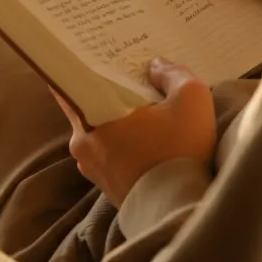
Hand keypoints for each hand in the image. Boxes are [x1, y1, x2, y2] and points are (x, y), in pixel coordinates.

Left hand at [52, 57, 215, 207]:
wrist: (179, 212)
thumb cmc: (180, 151)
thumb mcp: (190, 99)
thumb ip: (172, 73)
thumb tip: (156, 65)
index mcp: (91, 116)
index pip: (71, 82)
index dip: (79, 65)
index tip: (85, 50)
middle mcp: (82, 142)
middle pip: (87, 105)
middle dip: (102, 89)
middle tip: (121, 72)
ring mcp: (92, 167)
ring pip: (98, 130)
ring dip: (114, 118)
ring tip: (140, 103)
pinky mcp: (108, 186)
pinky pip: (109, 153)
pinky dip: (122, 141)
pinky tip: (146, 134)